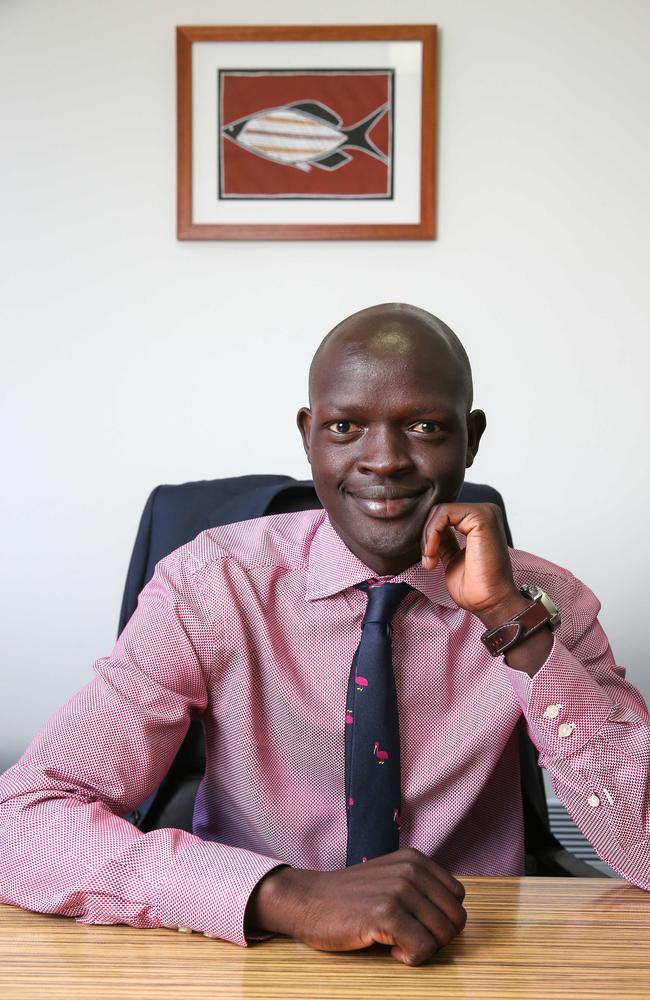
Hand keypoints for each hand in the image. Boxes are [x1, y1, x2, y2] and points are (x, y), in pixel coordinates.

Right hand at [246, 848, 466, 965]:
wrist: (307, 901)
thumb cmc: (349, 898)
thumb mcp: (390, 878)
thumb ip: (420, 888)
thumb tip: (454, 917)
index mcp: (415, 859)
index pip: (457, 898)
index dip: (440, 919)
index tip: (414, 923)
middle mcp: (411, 869)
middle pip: (455, 919)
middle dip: (435, 938)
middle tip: (406, 937)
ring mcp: (399, 890)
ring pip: (443, 936)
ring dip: (421, 948)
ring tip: (394, 941)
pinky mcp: (386, 913)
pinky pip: (423, 949)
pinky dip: (410, 958)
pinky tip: (388, 948)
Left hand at [421, 502, 552, 675]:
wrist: (490, 602)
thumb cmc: (475, 587)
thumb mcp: (452, 557)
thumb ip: (444, 541)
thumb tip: (429, 530)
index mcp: (480, 522)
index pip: (444, 515)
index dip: (429, 536)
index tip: (429, 560)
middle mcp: (485, 513)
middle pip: (440, 511)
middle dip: (427, 536)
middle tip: (429, 561)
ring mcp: (485, 513)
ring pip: (440, 511)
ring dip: (428, 537)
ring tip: (431, 560)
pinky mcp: (482, 517)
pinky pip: (444, 513)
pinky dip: (432, 533)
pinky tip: (434, 554)